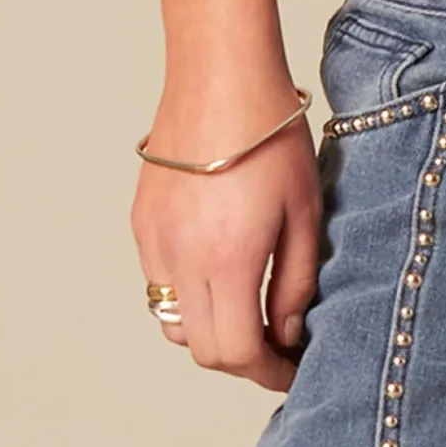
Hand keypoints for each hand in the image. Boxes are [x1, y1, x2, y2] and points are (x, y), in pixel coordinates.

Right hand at [131, 81, 322, 391]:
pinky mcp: (141, 223)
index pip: (237, 351)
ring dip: (210, 330)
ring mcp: (154, 243)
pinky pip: (159, 282)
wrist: (221, 75)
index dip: (267, 371)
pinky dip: (187, 295)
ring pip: (174, 322)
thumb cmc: (271, 134)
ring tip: (247, 308)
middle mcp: (182, 260)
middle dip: (241, 359)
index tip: (291, 367)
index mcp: (228, 260)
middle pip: (203, 349)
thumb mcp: (304, 209)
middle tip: (275, 345)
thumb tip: (287, 330)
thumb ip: (296, 279)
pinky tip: (218, 269)